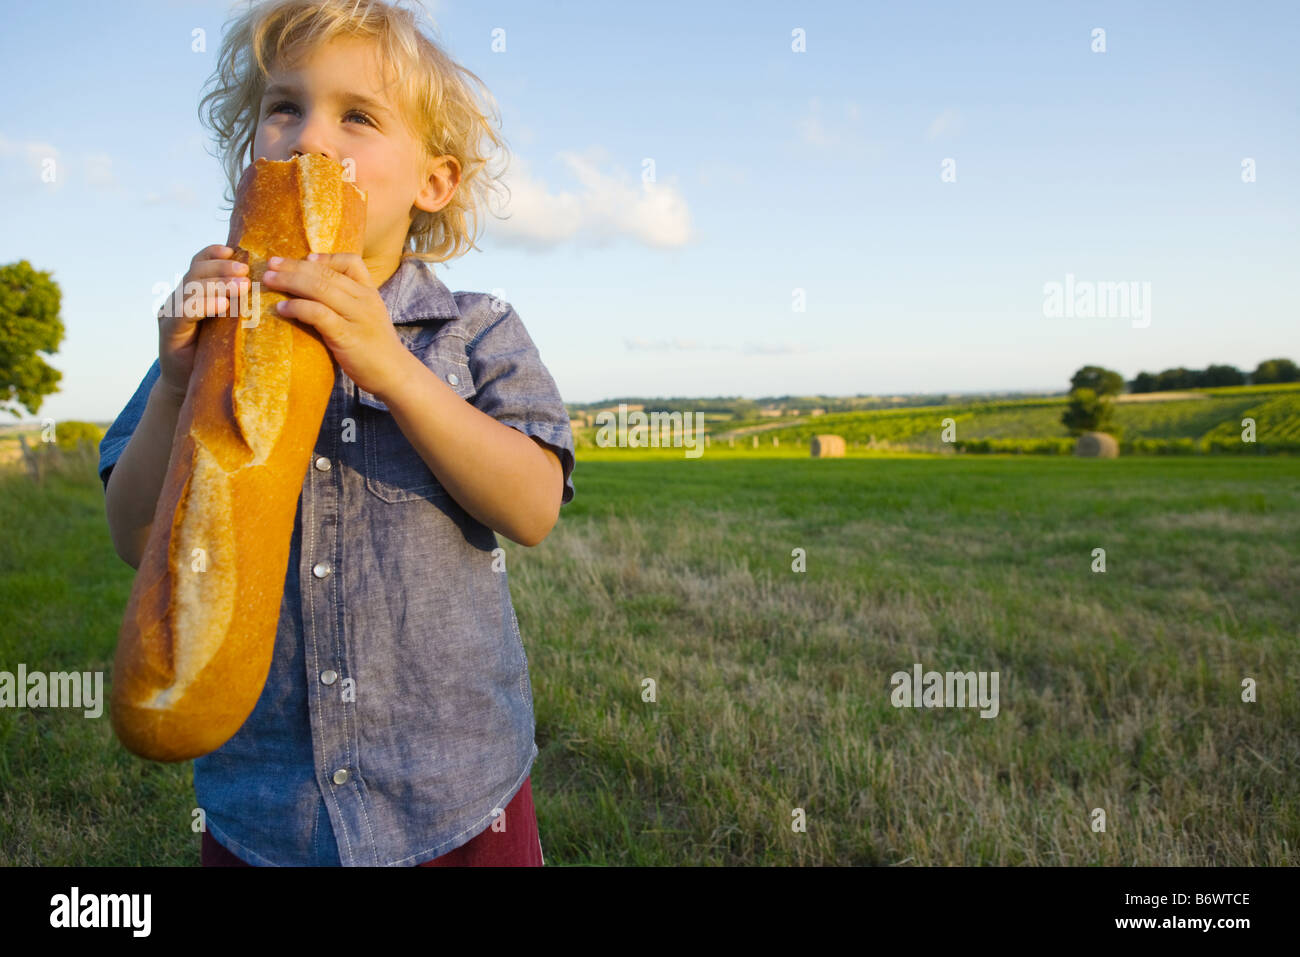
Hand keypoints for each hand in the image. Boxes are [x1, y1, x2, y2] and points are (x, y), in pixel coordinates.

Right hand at [158, 244, 249, 399]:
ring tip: (241, 286)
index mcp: (195, 292)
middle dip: (222, 268)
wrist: (192, 385)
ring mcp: (172, 313)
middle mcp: (180, 298)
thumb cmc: (219, 354)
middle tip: (246, 271)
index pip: (200, 263)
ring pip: (191, 288)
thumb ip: (242, 306)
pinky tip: (222, 305)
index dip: (215, 254)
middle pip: (197, 272)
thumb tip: (276, 289)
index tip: (235, 251)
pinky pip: (185, 312)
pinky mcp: (169, 331)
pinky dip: (205, 305)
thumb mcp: (233, 326)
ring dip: (217, 284)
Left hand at [259, 253, 411, 400]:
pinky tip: (282, 309)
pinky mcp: (347, 336)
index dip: (325, 257)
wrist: (395, 375)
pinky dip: (296, 307)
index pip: (351, 262)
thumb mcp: (368, 317)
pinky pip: (317, 313)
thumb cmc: (376, 348)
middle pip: (326, 273)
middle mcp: (364, 299)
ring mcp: (357, 316)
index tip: (305, 258)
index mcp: (370, 292)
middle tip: (271, 264)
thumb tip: (315, 293)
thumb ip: (349, 303)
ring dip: (290, 282)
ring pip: (319, 288)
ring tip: (270, 281)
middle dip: (294, 266)